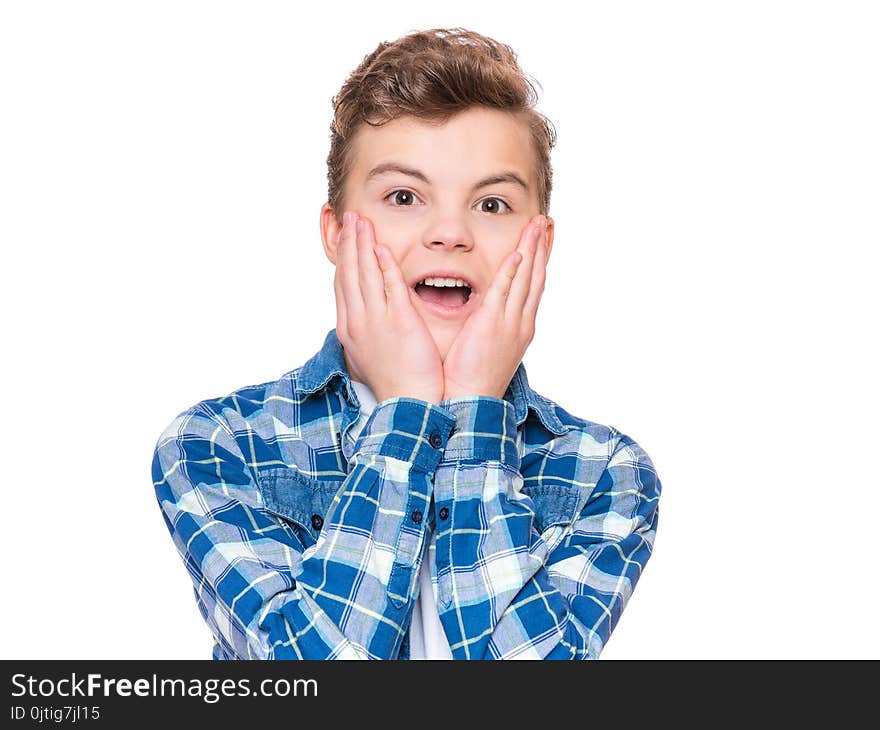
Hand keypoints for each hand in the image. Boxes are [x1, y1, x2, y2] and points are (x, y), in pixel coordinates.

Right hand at [334, 210, 444, 403]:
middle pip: (350, 273)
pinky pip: (389, 288)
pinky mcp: (400, 323)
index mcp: (350, 328)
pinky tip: (382, 248)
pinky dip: (384, 266)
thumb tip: (366, 314)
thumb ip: (369, 328)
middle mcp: (358, 321)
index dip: (344, 257)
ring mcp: (376, 322)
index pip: (343, 284)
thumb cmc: (396, 380)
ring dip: (363, 245)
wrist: (408, 403)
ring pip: (365, 275)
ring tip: (362, 222)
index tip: (346, 237)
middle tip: (351, 217)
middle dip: (350, 242)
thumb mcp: (371, 352)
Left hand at [441, 215, 548, 400]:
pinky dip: (512, 273)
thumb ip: (493, 324)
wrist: (472, 402)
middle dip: (541, 247)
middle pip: (535, 277)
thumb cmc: (474, 378)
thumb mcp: (491, 347)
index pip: (533, 286)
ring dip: (532, 250)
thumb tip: (491, 310)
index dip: (539, 261)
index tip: (543, 240)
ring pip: (525, 279)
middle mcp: (521, 322)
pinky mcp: (490, 326)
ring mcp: (509, 324)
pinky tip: (518, 254)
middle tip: (545, 222)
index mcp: (521, 327)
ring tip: (537, 226)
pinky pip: (503, 293)